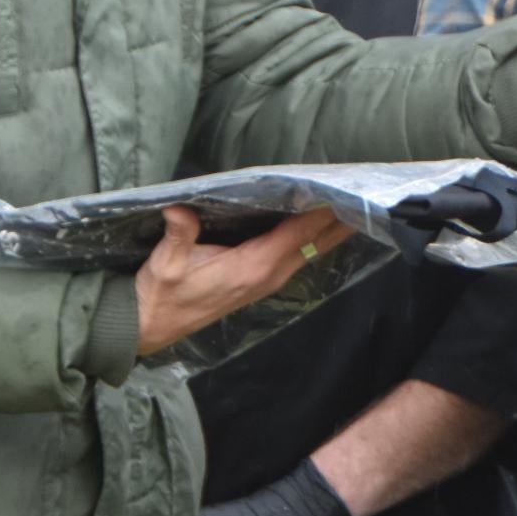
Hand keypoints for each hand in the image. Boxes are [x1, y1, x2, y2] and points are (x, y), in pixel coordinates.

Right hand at [134, 207, 353, 357]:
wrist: (151, 327)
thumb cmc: (160, 294)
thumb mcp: (164, 264)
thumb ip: (177, 236)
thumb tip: (178, 210)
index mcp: (252, 267)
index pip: (299, 233)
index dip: (325, 210)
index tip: (347, 189)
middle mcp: (269, 274)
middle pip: (317, 240)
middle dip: (341, 216)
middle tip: (365, 189)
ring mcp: (269, 280)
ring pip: (313, 249)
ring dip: (334, 227)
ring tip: (355, 198)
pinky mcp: (263, 282)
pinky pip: (300, 255)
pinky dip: (316, 236)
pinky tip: (326, 222)